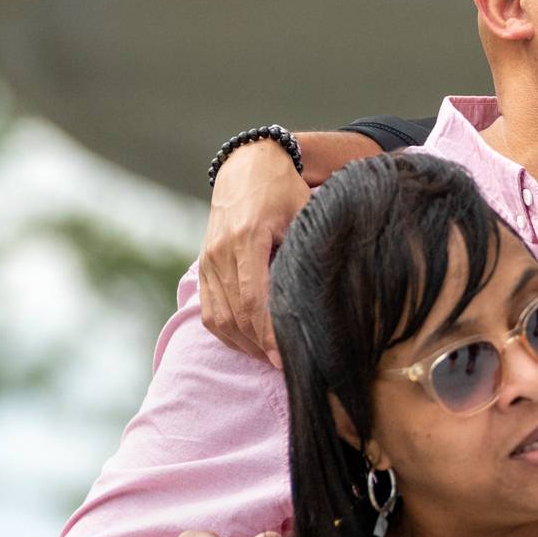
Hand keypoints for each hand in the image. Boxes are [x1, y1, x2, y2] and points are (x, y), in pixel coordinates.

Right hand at [200, 140, 310, 362]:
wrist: (247, 166)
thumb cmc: (285, 190)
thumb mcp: (304, 213)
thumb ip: (312, 250)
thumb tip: (333, 293)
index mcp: (247, 238)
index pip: (254, 299)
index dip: (270, 334)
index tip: (289, 359)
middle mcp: (220, 252)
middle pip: (236, 315)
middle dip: (261, 347)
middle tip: (289, 369)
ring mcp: (208, 261)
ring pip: (220, 318)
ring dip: (246, 345)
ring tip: (274, 361)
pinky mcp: (204, 267)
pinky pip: (210, 311)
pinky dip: (230, 333)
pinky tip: (253, 345)